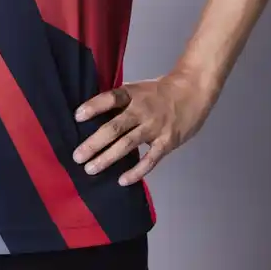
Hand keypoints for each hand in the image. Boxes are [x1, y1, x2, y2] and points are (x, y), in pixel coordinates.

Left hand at [72, 73, 212, 185]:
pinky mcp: (166, 142)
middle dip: (94, 143)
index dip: (93, 107)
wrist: (193, 92)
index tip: (77, 116)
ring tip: (90, 169)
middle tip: (77, 156)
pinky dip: (136, 171)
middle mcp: (141, 111)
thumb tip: (93, 116)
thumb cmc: (159, 92)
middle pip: (114, 127)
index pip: (110, 99)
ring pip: (127, 145)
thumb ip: (120, 102)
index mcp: (132, 95)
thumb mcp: (138, 89)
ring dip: (107, 158)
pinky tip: (122, 180)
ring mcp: (154, 127)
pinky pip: (150, 160)